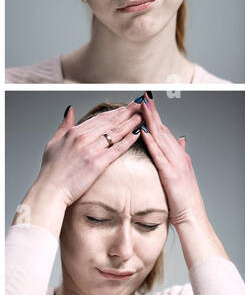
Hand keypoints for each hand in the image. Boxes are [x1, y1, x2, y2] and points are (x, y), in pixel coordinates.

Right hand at [25, 103, 142, 220]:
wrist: (50, 191)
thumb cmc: (51, 170)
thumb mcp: (53, 142)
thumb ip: (64, 125)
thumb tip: (71, 109)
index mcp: (74, 132)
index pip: (100, 118)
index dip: (116, 111)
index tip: (126, 106)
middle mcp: (84, 138)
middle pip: (111, 121)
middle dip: (128, 111)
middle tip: (141, 104)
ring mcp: (91, 150)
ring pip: (117, 132)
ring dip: (132, 122)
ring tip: (143, 115)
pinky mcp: (98, 164)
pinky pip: (117, 149)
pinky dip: (129, 139)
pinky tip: (139, 133)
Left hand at [137, 97, 206, 229]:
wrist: (192, 215)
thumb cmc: (183, 199)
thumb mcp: (181, 174)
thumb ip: (179, 156)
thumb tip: (181, 141)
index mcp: (179, 155)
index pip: (165, 132)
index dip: (156, 117)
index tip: (148, 104)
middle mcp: (178, 155)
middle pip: (163, 129)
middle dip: (154, 113)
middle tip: (145, 97)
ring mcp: (175, 163)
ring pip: (161, 137)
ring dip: (151, 121)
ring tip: (143, 107)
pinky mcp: (171, 173)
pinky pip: (158, 154)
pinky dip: (151, 141)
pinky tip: (144, 131)